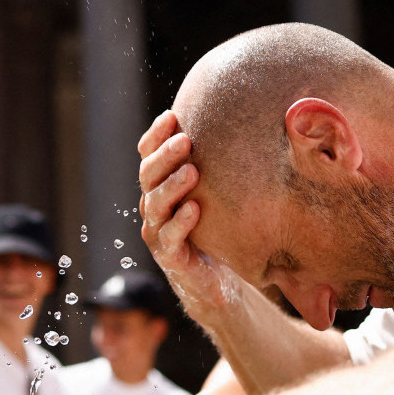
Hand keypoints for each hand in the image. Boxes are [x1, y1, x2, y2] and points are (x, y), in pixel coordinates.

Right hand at [137, 111, 245, 321]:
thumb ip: (216, 165)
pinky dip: (180, 223)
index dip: (155, 136)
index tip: (171, 116)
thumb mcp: (215, 193)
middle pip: (148, 175)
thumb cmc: (216, 228)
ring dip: (172, 186)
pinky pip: (170, 237)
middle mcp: (154, 206)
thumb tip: (245, 121)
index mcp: (159, 186)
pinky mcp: (169, 256)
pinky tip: (195, 209)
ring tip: (191, 171)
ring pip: (156, 205)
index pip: (148, 155)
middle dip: (165, 156)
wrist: (217, 278)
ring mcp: (158, 232)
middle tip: (185, 140)